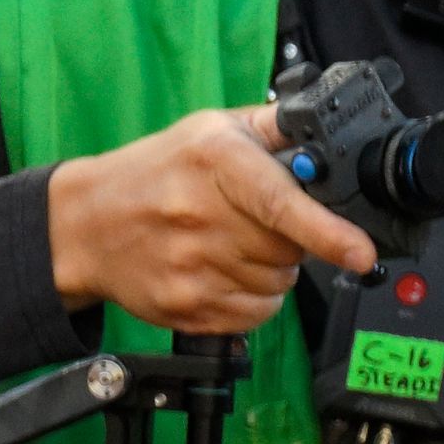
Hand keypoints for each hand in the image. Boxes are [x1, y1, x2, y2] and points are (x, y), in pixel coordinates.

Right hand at [47, 104, 378, 335]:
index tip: (361, 252)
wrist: (82, 225)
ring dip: (273, 269)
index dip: (328, 231)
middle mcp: (198, 216)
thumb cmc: (155, 173)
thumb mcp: (212, 129)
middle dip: (292, 239)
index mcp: (213, 162)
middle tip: (258, 222)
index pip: (280, 203)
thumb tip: (328, 134)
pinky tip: (224, 271)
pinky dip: (255, 298)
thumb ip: (276, 130)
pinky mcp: (184, 307)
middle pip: (290, 249)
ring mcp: (189, 267)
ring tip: (233, 243)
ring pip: (279, 284)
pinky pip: (256, 314)